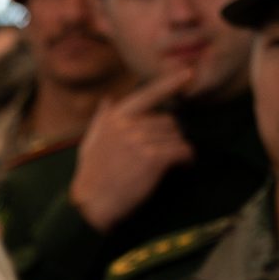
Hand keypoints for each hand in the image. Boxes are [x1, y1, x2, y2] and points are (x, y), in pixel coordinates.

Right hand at [69, 69, 196, 232]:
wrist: (91, 205)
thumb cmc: (90, 177)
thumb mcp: (90, 143)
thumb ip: (102, 120)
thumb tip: (108, 100)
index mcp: (114, 118)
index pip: (147, 95)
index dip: (170, 83)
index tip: (188, 74)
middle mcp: (128, 125)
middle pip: (168, 121)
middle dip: (170, 136)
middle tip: (165, 152)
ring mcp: (141, 140)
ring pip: (177, 136)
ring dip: (177, 149)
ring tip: (169, 163)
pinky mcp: (154, 157)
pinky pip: (182, 150)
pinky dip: (186, 158)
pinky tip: (182, 166)